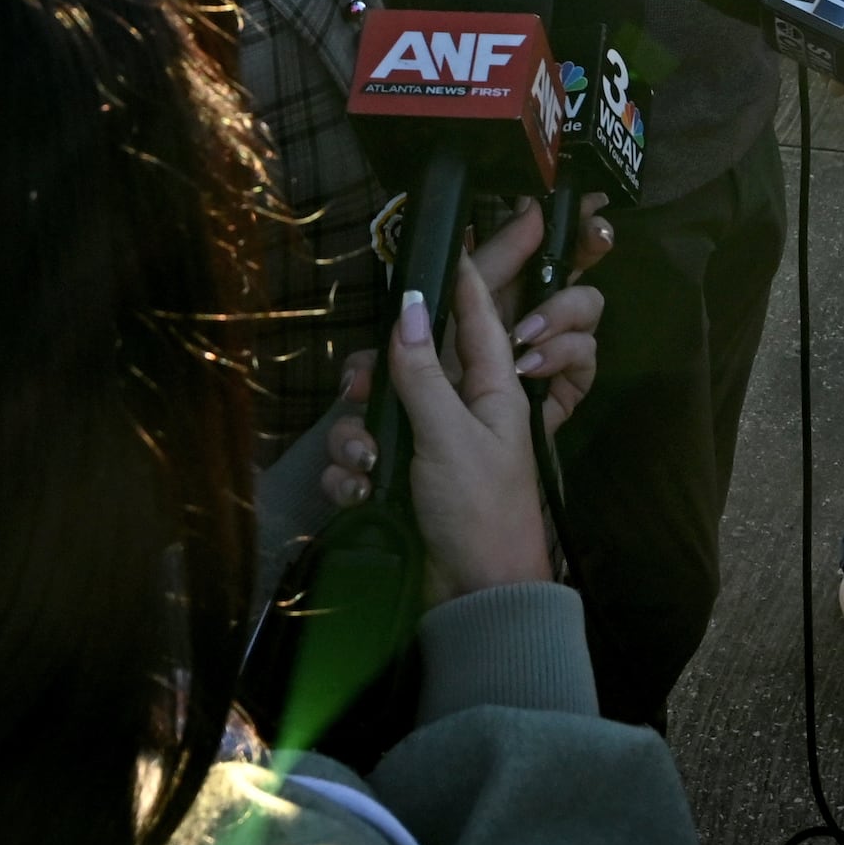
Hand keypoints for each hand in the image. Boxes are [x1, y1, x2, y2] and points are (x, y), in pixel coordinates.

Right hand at [321, 203, 609, 508]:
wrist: (473, 600)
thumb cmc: (478, 512)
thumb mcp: (450, 436)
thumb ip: (423, 374)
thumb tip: (407, 309)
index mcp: (490, 391)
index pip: (475, 320)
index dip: (460, 282)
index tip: (443, 243)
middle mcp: (459, 413)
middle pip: (405, 366)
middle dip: (374, 381)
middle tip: (355, 388)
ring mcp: (428, 451)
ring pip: (373, 416)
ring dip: (357, 440)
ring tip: (367, 468)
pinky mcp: (400, 486)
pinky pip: (362, 462)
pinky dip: (353, 478)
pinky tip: (359, 497)